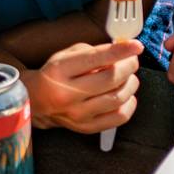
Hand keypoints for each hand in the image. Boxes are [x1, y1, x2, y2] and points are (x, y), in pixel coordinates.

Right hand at [25, 39, 141, 132]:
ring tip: (128, 77)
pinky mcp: (86, 127)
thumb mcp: (67, 55)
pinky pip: (119, 117)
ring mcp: (77, 114)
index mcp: (60, 71)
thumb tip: (123, 51)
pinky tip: (125, 95)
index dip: (121, 50)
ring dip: (130, 84)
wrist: (37, 101)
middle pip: (111, 79)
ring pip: (118, 98)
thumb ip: (95, 51)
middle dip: (129, 66)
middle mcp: (67, 94)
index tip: (136, 46)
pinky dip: (129, 103)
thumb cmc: (55, 75)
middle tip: (131, 61)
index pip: (96, 58)